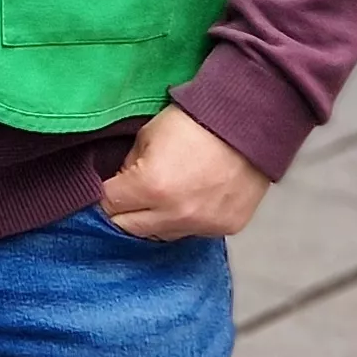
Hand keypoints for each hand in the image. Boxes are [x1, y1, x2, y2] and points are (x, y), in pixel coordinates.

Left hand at [94, 105, 270, 240]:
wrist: (250, 121)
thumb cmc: (198, 121)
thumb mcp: (148, 134)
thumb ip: (129, 164)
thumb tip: (122, 183)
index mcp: (150, 187)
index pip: (109, 204)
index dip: (107, 193)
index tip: (111, 187)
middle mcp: (175, 213)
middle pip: (129, 227)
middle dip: (125, 210)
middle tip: (130, 194)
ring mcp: (202, 224)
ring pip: (161, 234)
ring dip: (155, 219)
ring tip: (164, 195)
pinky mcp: (225, 227)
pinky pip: (193, 232)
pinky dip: (186, 220)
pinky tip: (191, 199)